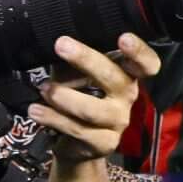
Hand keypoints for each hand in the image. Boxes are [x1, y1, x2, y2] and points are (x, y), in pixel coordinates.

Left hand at [32, 34, 158, 162]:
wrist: (75, 143)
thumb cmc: (77, 96)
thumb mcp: (75, 73)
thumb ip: (73, 58)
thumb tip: (58, 39)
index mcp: (126, 74)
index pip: (146, 64)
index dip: (139, 52)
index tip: (123, 38)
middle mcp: (127, 96)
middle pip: (115, 78)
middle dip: (87, 59)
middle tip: (61, 45)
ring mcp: (118, 121)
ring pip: (92, 109)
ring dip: (63, 97)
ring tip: (44, 88)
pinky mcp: (104, 143)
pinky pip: (77, 129)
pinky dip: (53, 118)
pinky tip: (36, 111)